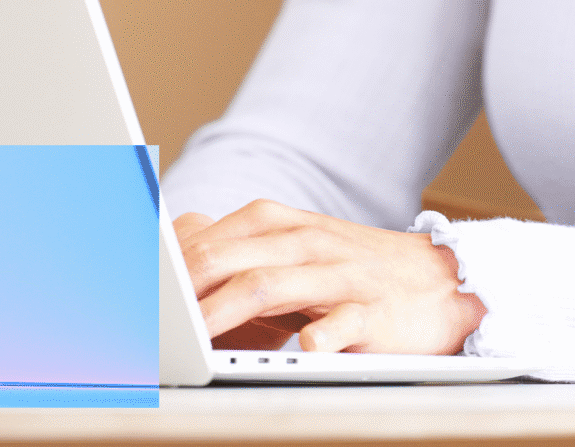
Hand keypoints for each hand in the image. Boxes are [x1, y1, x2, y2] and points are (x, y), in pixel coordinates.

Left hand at [172, 199, 485, 354]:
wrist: (444, 281)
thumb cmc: (354, 270)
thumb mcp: (296, 250)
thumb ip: (238, 252)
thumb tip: (167, 260)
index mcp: (280, 224)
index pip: (209, 238)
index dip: (166, 266)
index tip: (129, 291)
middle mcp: (306, 243)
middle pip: (229, 258)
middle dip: (181, 288)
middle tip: (143, 319)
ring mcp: (340, 276)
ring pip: (270, 285)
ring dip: (224, 310)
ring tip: (190, 336)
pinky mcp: (373, 313)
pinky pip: (338, 324)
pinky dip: (313, 338)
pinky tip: (295, 349)